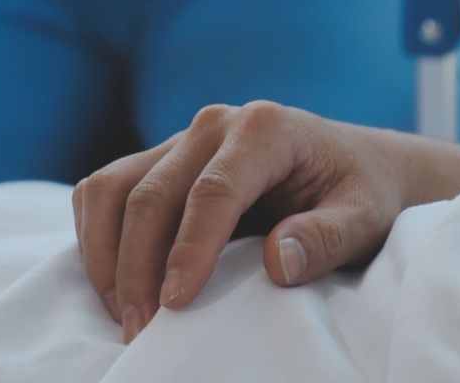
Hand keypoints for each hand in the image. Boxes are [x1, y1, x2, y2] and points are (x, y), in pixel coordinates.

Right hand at [72, 101, 459, 342]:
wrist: (350, 164)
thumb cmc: (358, 192)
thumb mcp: (364, 217)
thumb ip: (326, 237)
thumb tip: (276, 261)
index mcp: (265, 127)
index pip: (213, 189)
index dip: (188, 249)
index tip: (175, 306)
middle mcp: (216, 123)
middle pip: (154, 192)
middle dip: (138, 267)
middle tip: (141, 334)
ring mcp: (183, 139)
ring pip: (116, 188)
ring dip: (107, 255)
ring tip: (125, 318)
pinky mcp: (161, 159)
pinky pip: (105, 189)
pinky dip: (96, 237)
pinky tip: (114, 286)